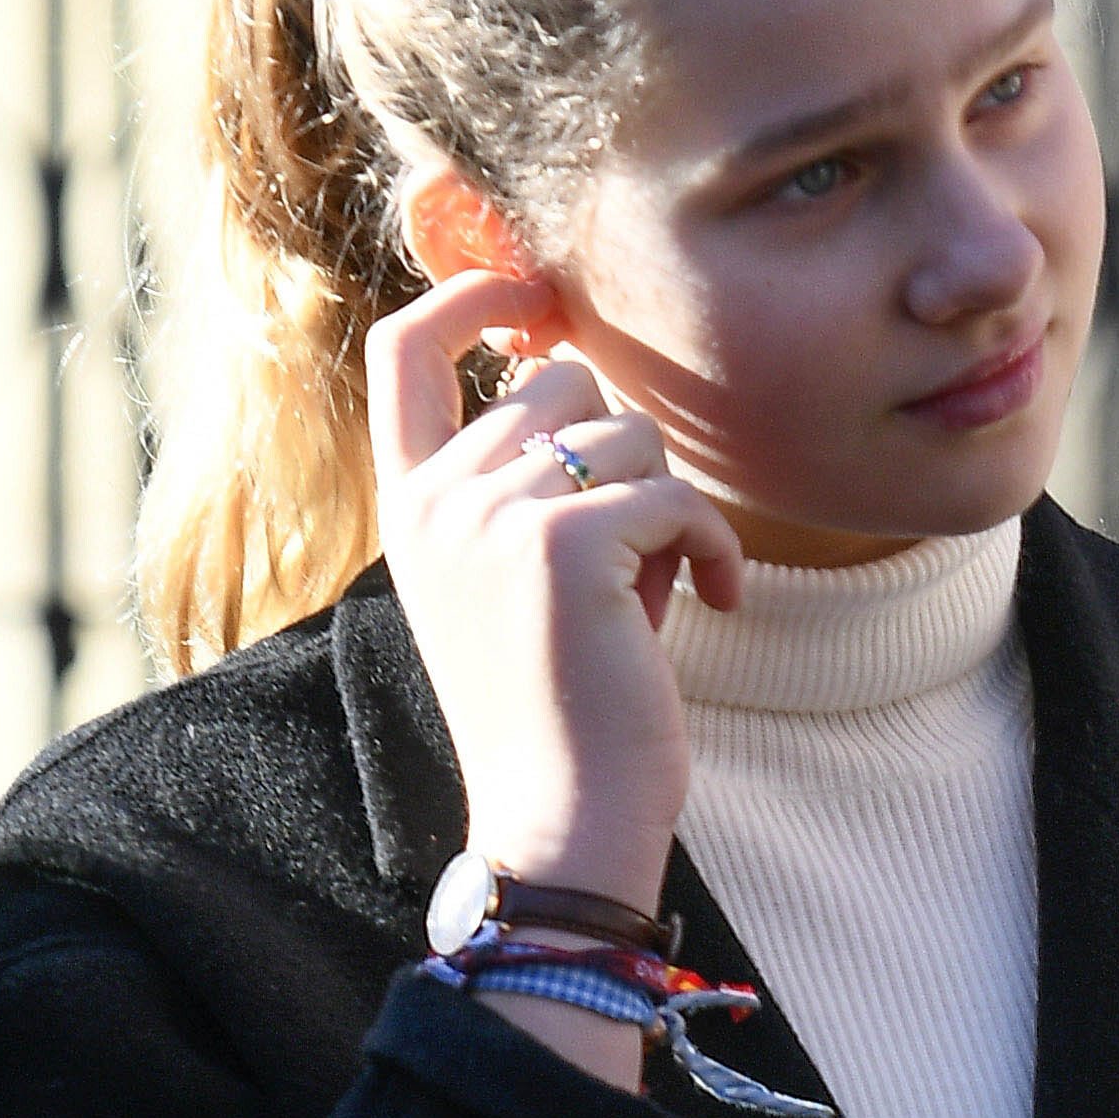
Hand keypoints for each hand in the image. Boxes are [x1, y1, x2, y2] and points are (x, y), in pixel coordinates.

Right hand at [365, 271, 744, 926]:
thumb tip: (578, 361)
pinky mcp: (564, 543)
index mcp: (408, 506)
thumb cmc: (564, 707)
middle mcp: (436, 499)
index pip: (402, 350)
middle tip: (635, 551)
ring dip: (671, 507)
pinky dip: (716, 546)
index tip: (532, 295)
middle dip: (624, 451)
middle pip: (560, 382)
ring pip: (630, 434)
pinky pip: (680, 494)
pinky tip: (716, 603)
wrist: (562, 822)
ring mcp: (492, 515)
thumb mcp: (521, 575)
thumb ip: (534, 478)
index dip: (468, 297)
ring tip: (663, 590)